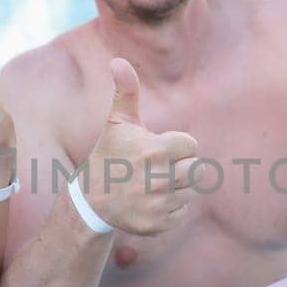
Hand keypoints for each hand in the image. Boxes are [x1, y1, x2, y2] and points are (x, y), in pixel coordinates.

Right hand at [81, 58, 198, 235]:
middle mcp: (158, 179)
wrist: (91, 200)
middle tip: (154, 168)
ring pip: (190, 190)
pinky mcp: (158, 225)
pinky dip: (170, 207)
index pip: (191, 145)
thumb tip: (118, 60)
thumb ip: (126, 91)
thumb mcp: (118, 122)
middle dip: (178, 165)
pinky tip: (149, 201)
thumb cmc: (109, 154)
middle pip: (195, 169)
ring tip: (151, 183)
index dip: (175, 145)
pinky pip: (181, 211)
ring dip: (175, 186)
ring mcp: (158, 205)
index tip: (154, 148)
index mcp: (154, 151)